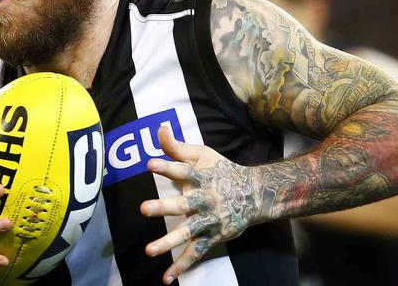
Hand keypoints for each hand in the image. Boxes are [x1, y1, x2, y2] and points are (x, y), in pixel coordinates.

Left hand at [140, 126, 258, 283]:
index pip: (182, 170)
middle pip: (183, 204)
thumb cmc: (220, 170)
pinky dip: (182, 266)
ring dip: (168, 242)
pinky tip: (166, 277)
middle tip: (143, 208)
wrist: (254, 193)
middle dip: (164, 207)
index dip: (166, 166)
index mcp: (201, 177)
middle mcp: (205, 199)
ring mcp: (209, 221)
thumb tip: (159, 128)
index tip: (149, 163)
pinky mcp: (213, 237)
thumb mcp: (201, 155)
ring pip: (188, 233)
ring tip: (149, 250)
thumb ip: (177, 146)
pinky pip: (196, 253)